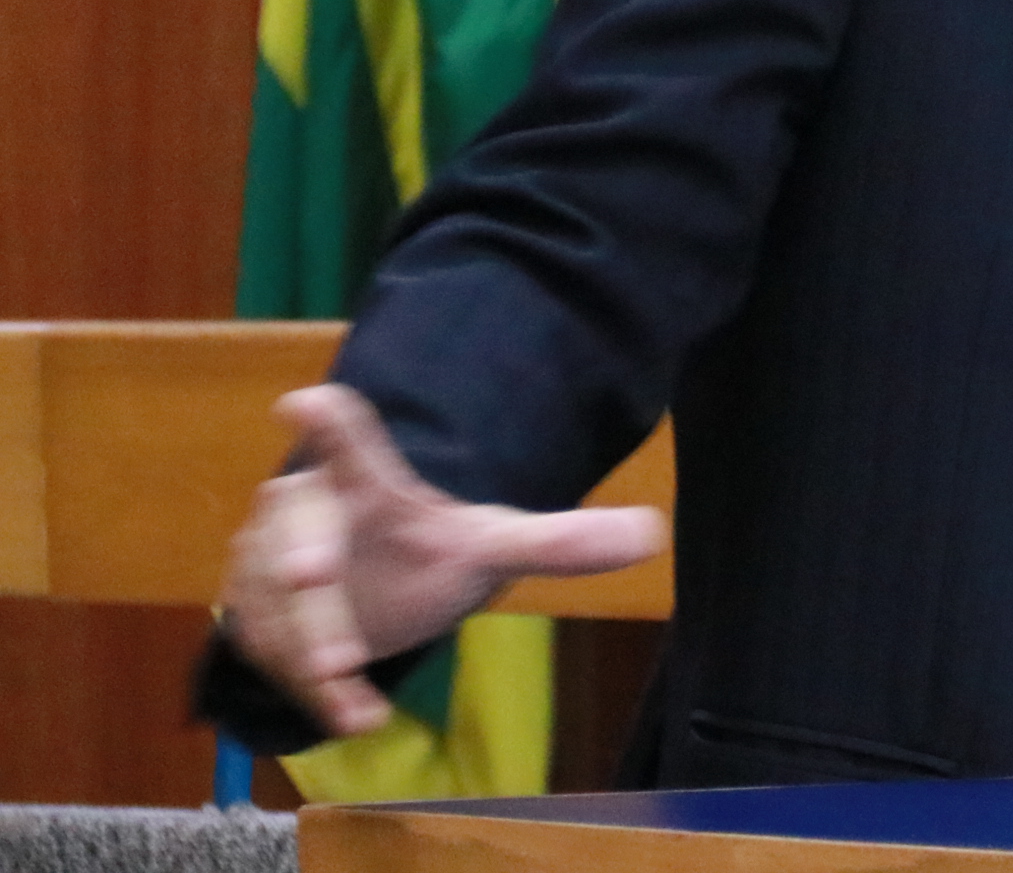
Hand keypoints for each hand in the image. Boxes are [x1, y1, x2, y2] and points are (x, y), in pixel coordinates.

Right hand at [217, 385, 665, 736]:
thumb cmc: (417, 556)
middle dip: (301, 558)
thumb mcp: (491, 546)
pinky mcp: (256, 627)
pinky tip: (360, 716)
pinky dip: (314, 691)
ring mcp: (270, 574)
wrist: (356, 603)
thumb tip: (653, 532)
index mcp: (365, 484)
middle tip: (309, 578)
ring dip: (305, 641)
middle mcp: (309, 519)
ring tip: (341, 676)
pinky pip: (276, 661)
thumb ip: (561, 540)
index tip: (304, 400)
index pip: (349, 444)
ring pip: (279, 609)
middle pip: (299, 535)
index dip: (328, 421)